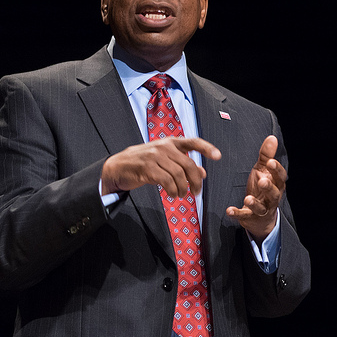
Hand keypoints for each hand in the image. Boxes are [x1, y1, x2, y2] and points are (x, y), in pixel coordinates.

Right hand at [102, 137, 220, 197]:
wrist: (118, 166)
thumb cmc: (143, 163)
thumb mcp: (164, 160)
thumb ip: (182, 163)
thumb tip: (203, 173)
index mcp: (170, 142)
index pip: (193, 142)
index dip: (207, 148)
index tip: (218, 156)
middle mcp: (164, 146)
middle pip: (188, 165)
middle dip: (196, 182)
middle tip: (196, 193)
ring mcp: (155, 156)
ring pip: (179, 175)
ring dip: (183, 189)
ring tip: (181, 195)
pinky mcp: (147, 168)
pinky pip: (167, 182)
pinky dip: (173, 191)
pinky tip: (173, 195)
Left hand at [226, 135, 286, 241]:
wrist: (260, 217)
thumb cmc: (262, 188)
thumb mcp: (263, 170)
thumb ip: (266, 155)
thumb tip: (272, 138)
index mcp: (276, 184)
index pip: (280, 177)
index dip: (276, 170)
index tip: (271, 162)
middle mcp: (271, 197)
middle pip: (274, 193)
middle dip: (268, 187)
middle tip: (262, 181)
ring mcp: (262, 209)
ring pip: (261, 207)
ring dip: (255, 203)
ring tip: (248, 198)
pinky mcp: (250, 217)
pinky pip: (244, 216)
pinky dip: (237, 213)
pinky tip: (229, 211)